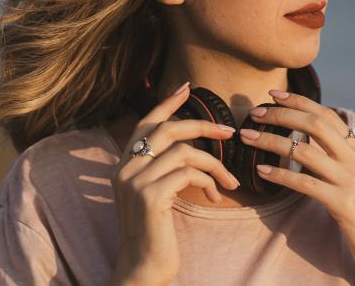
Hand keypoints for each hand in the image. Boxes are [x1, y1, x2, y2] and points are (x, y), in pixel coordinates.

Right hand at [108, 81, 240, 285]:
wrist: (143, 267)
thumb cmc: (155, 233)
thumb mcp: (155, 195)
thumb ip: (163, 170)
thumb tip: (191, 149)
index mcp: (124, 165)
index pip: (145, 123)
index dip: (167, 104)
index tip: (187, 88)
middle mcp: (125, 169)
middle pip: (168, 130)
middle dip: (202, 126)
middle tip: (229, 132)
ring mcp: (136, 182)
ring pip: (185, 153)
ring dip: (215, 166)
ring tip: (229, 183)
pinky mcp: (151, 196)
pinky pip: (189, 174)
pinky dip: (209, 181)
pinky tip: (216, 197)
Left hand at [238, 90, 354, 285]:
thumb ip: (338, 160)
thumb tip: (309, 143)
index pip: (327, 115)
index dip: (299, 101)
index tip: (274, 94)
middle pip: (315, 125)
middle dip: (282, 114)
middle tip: (255, 113)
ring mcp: (352, 181)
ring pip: (305, 151)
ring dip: (271, 142)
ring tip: (248, 138)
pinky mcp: (345, 204)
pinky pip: (305, 183)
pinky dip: (281, 175)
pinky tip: (262, 172)